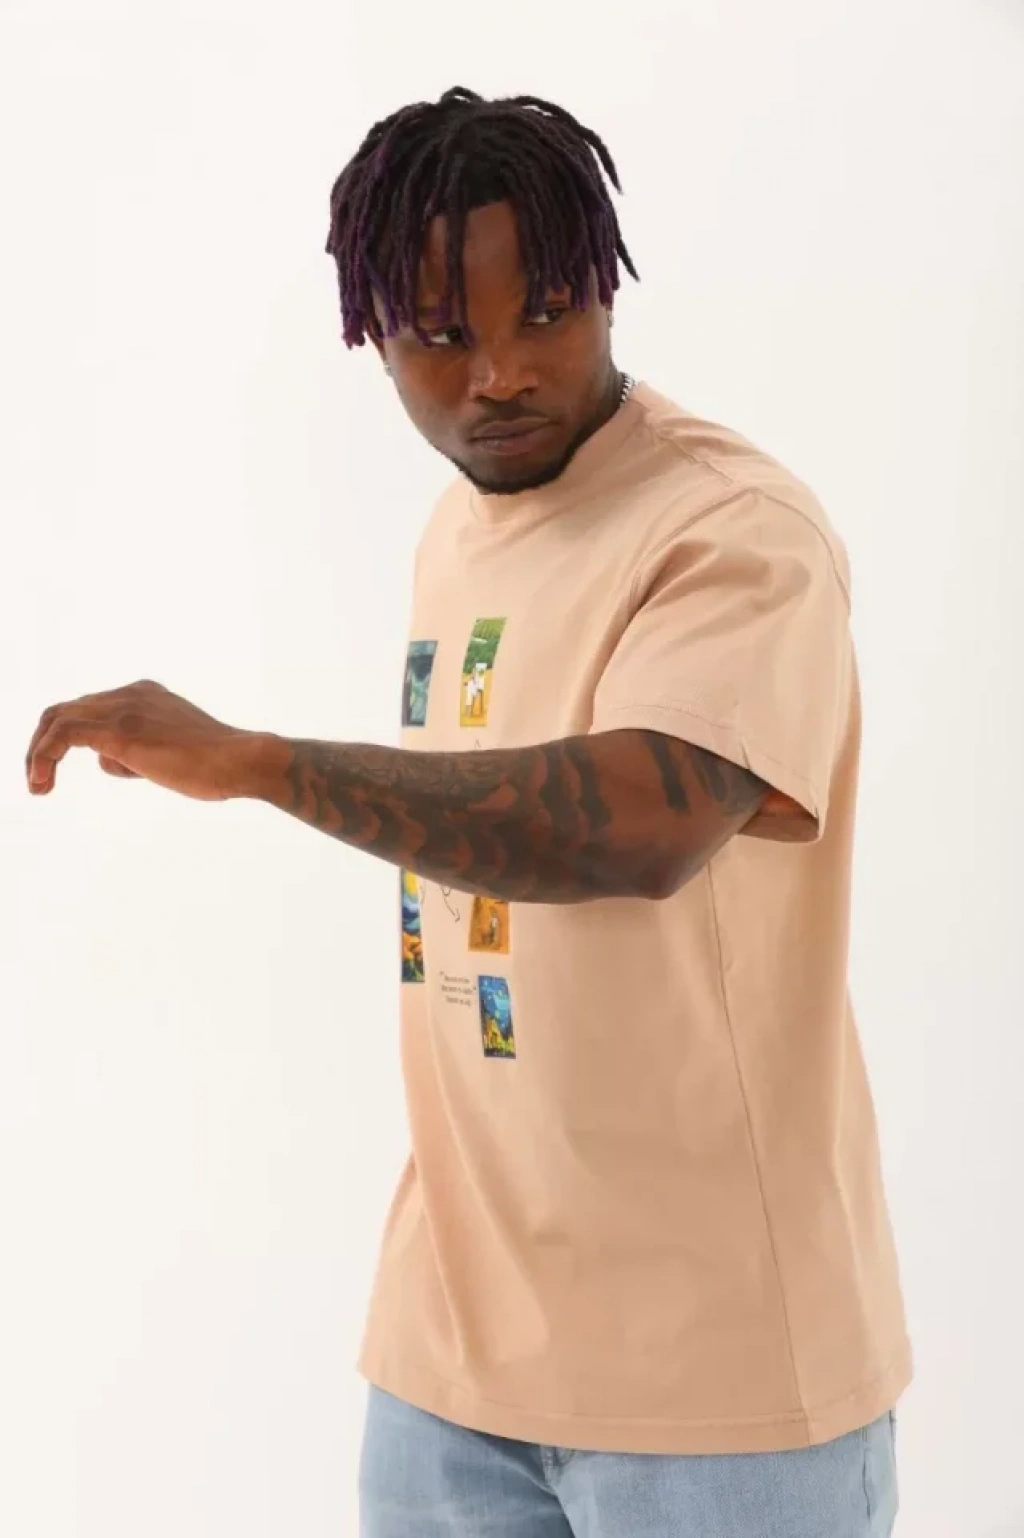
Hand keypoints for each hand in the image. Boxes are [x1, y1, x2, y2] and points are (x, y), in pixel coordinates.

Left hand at [25, 679, 259, 801]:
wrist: (241, 760)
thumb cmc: (216, 766)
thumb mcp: (170, 752)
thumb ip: (138, 750)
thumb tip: (111, 760)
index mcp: (144, 694)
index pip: (89, 708)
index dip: (65, 737)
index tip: (56, 768)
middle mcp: (130, 693)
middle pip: (66, 710)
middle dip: (43, 744)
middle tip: (38, 779)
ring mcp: (124, 709)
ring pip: (57, 719)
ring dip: (37, 753)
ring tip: (38, 785)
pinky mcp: (119, 731)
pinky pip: (63, 735)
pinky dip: (43, 756)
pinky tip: (42, 782)